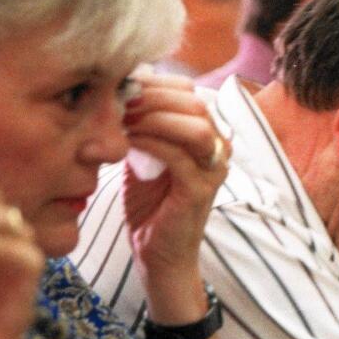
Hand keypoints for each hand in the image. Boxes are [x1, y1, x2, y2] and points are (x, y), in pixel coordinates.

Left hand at [122, 71, 229, 319]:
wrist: (158, 254)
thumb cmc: (151, 205)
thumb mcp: (144, 156)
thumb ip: (141, 126)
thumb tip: (118, 90)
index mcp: (208, 136)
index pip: (189, 94)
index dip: (156, 83)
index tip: (120, 83)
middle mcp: (219, 150)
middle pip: (194, 104)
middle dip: (153, 96)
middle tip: (118, 98)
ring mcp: (214, 171)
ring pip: (193, 126)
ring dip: (154, 116)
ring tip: (123, 118)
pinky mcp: (200, 191)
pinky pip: (178, 156)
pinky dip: (150, 142)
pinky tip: (127, 140)